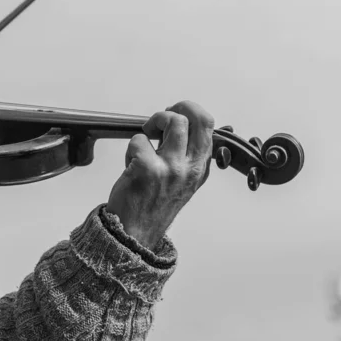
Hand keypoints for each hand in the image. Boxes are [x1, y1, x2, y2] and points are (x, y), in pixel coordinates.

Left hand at [106, 100, 213, 249]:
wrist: (135, 233)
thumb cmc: (153, 207)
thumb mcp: (181, 183)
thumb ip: (186, 157)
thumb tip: (178, 125)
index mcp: (200, 169)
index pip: (209, 127)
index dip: (190, 114)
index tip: (176, 116)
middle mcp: (191, 169)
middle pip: (198, 118)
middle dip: (178, 107)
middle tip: (162, 117)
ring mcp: (171, 169)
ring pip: (173, 121)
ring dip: (154, 122)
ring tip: (146, 137)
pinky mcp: (148, 169)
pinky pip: (140, 140)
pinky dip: (131, 148)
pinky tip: (131, 164)